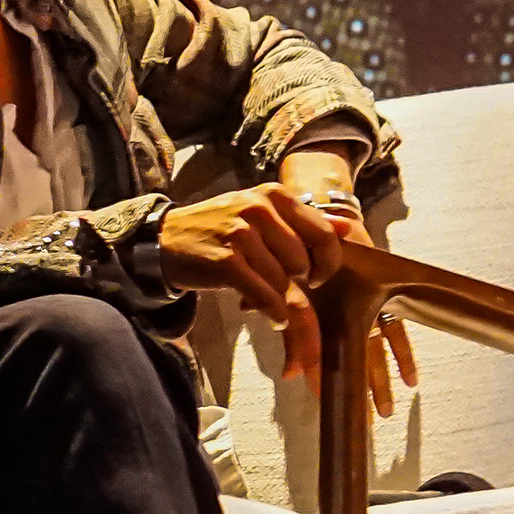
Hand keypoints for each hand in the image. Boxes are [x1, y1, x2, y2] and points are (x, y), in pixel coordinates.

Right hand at [160, 183, 348, 384]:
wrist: (165, 240)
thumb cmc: (219, 229)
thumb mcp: (262, 214)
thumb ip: (306, 220)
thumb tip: (348, 227)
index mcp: (274, 195)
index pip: (324, 233)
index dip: (327, 261)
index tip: (316, 275)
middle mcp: (258, 209)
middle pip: (304, 261)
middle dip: (297, 280)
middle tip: (281, 282)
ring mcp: (240, 234)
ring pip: (284, 280)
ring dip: (279, 297)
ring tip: (264, 294)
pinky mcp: (225, 261)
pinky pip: (265, 295)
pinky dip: (273, 312)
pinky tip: (272, 317)